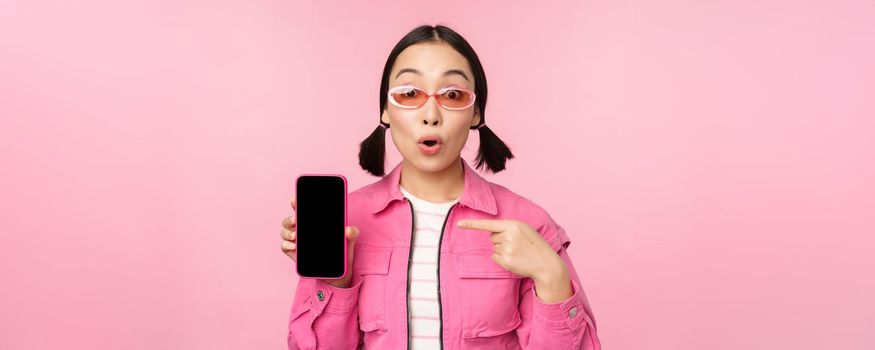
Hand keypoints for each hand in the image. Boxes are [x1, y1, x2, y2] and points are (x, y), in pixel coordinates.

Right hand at [281, 197, 358, 287]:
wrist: (338, 272)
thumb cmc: (342, 252)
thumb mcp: (349, 241)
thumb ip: (352, 233)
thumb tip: (349, 229)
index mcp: (313, 223)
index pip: (302, 210)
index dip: (296, 203)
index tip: (294, 199)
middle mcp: (302, 230)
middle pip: (289, 220)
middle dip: (289, 219)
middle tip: (295, 221)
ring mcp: (296, 241)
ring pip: (284, 232)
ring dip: (287, 233)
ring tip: (295, 236)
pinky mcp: (294, 253)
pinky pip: (284, 246)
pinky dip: (287, 245)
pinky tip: (294, 246)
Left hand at [456, 219, 571, 302]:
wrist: (546, 264)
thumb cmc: (535, 245)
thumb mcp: (525, 230)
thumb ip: (509, 228)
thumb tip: (491, 232)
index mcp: (514, 224)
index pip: (489, 224)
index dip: (472, 225)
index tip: (459, 224)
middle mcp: (509, 235)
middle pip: (492, 236)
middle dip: (500, 240)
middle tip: (516, 245)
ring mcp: (507, 248)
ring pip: (494, 247)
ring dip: (502, 250)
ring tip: (517, 252)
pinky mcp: (506, 261)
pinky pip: (495, 257)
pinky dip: (502, 259)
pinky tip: (514, 259)